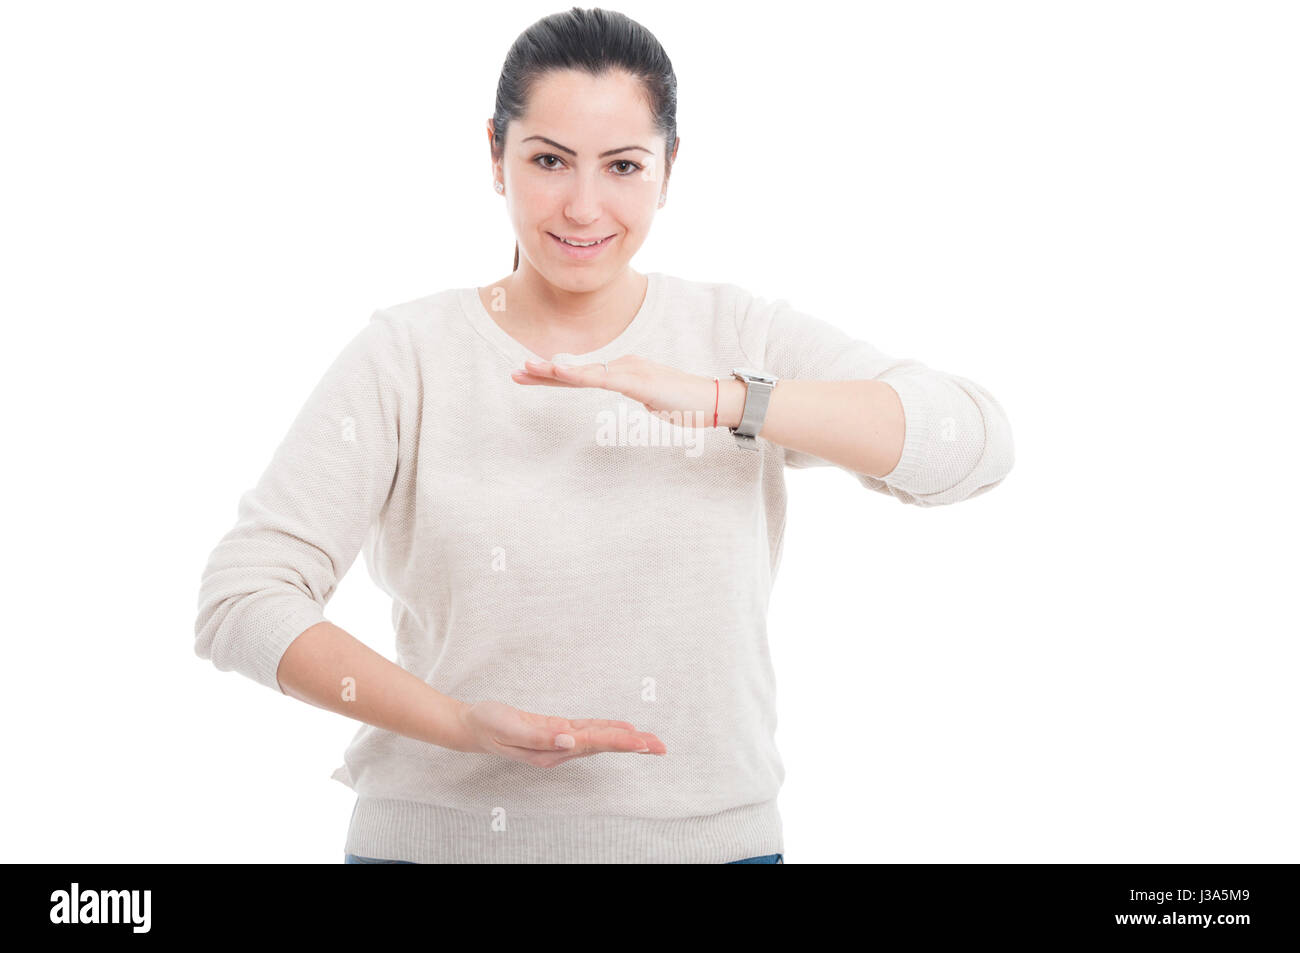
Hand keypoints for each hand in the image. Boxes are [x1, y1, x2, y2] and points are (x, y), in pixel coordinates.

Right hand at [458, 699, 666, 767]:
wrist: (473, 726)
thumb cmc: (489, 725)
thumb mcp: (509, 728)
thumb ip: (540, 735)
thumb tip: (571, 740)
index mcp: (551, 751)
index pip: (593, 744)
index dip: (620, 741)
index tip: (643, 742)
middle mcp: (560, 750)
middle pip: (603, 745)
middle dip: (633, 745)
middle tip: (662, 746)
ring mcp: (560, 741)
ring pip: (599, 739)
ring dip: (626, 739)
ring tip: (651, 741)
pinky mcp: (557, 730)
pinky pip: (588, 731)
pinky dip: (608, 729)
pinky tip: (623, 731)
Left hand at [512, 355, 744, 429]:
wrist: (715, 400)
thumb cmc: (687, 405)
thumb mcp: (654, 403)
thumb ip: (638, 398)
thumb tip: (633, 399)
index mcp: (624, 372)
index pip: (582, 376)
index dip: (554, 377)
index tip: (528, 377)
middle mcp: (623, 365)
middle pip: (576, 371)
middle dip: (543, 372)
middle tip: (514, 372)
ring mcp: (629, 370)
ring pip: (583, 372)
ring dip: (553, 371)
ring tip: (526, 369)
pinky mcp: (636, 380)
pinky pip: (601, 379)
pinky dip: (578, 375)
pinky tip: (559, 372)